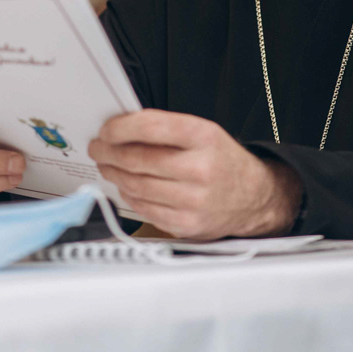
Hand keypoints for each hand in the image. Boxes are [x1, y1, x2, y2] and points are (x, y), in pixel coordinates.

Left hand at [88, 111, 301, 239]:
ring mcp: (194, 200)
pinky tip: (127, 186)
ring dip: (114, 174)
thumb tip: (121, 128)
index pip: (151, 127)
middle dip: (108, 152)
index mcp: (204, 137)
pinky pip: (144, 208)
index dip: (120, 128)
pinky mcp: (186, 224)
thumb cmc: (222, 162)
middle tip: (98, 148)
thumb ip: (166, 129)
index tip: (106, 129)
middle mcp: (200, 168)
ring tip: (108, 166)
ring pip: (135, 185)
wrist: (254, 198)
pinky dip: (129, 195)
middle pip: (137, 159)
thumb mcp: (204, 133)